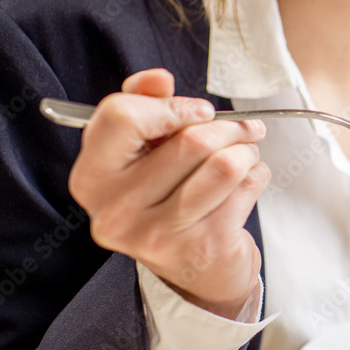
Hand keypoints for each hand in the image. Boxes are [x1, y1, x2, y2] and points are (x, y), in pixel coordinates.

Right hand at [68, 68, 269, 318]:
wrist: (193, 270)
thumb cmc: (166, 195)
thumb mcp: (140, 148)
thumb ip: (143, 103)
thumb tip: (158, 79)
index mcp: (92, 177)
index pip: (123, 116)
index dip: (172, 105)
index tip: (199, 112)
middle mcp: (117, 209)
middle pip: (190, 140)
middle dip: (227, 127)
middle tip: (242, 129)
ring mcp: (159, 234)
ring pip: (224, 165)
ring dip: (246, 150)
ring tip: (246, 151)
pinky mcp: (202, 247)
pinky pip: (246, 189)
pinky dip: (257, 175)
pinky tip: (247, 181)